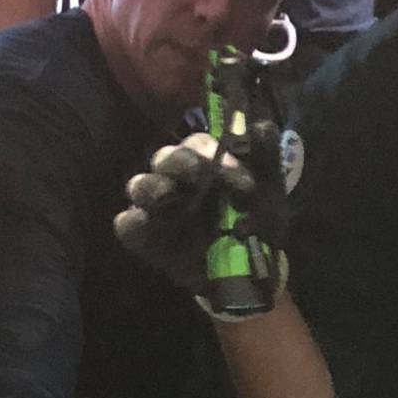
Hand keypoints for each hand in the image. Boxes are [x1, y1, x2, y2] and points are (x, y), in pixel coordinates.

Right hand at [116, 118, 288, 310]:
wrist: (250, 270)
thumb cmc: (257, 221)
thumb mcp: (270, 191)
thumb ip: (267, 159)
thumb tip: (262, 126)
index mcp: (204, 160)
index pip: (199, 143)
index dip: (214, 154)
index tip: (239, 178)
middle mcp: (176, 177)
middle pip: (165, 158)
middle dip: (179, 163)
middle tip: (197, 173)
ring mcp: (158, 206)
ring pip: (139, 185)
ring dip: (150, 187)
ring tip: (166, 196)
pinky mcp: (146, 235)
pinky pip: (128, 224)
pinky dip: (133, 223)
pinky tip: (148, 226)